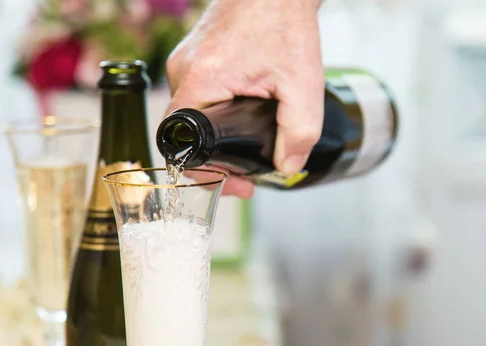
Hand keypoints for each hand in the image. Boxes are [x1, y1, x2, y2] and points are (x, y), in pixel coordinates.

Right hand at [165, 0, 324, 198]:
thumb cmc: (286, 23)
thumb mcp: (303, 85)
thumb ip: (299, 132)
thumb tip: (287, 168)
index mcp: (201, 79)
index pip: (182, 144)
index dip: (207, 172)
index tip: (235, 182)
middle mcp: (183, 70)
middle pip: (187, 134)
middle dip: (217, 160)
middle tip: (246, 172)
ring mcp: (186, 61)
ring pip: (193, 116)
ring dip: (217, 137)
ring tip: (246, 145)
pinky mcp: (194, 57)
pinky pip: (198, 96)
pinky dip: (216, 114)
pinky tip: (240, 118)